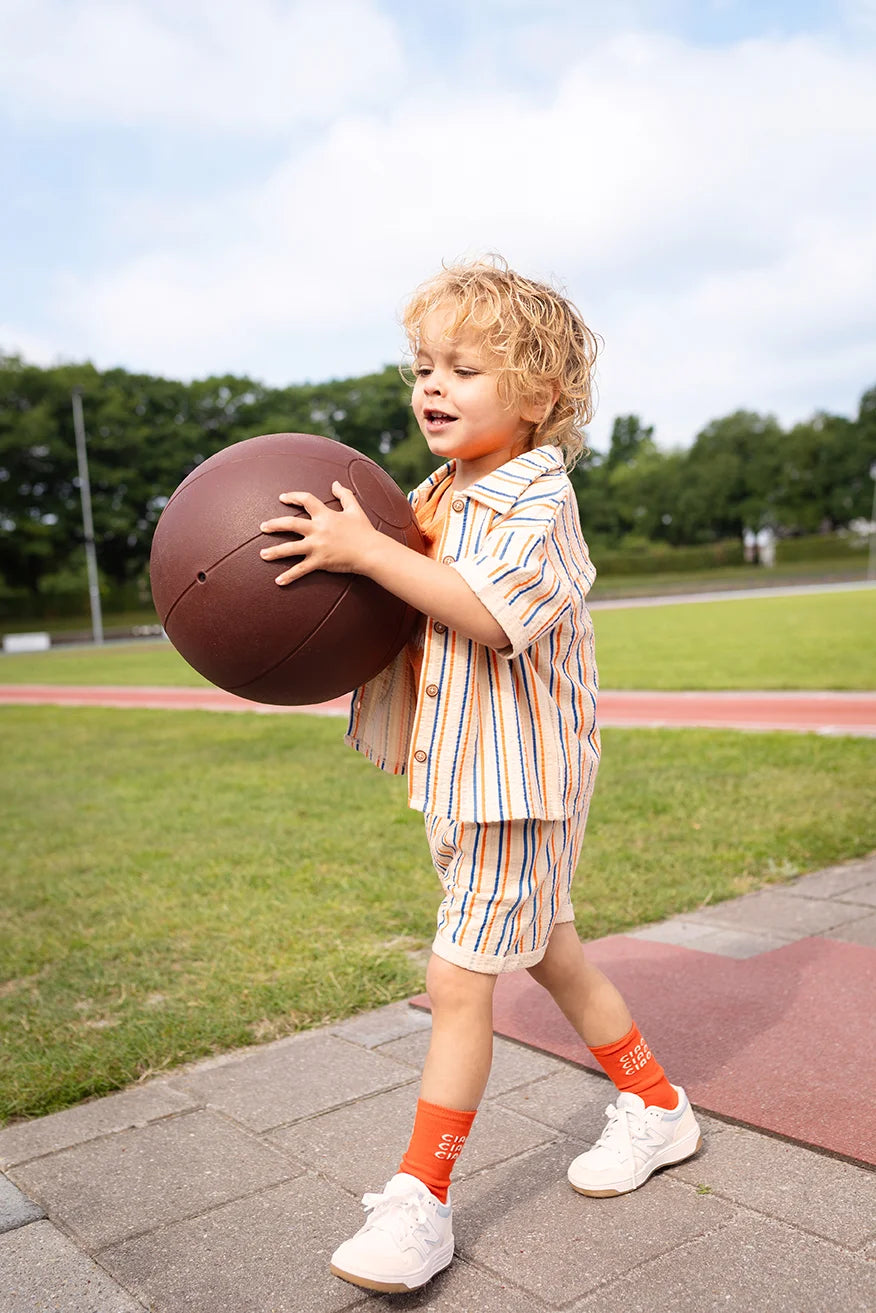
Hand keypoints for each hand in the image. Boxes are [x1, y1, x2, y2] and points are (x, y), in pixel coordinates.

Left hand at [259, 481, 379, 584]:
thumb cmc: (364, 531)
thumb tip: (334, 483)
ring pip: (290, 548)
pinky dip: (289, 576)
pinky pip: (301, 570)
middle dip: (274, 525)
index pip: (306, 500)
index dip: (293, 497)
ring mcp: (317, 546)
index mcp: (325, 515)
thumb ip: (344, 494)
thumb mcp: (355, 509)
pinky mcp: (320, 561)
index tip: (282, 498)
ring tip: (262, 554)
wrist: (371, 551)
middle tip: (263, 527)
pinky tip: (278, 581)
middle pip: (290, 524)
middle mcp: (318, 529)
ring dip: (275, 552)